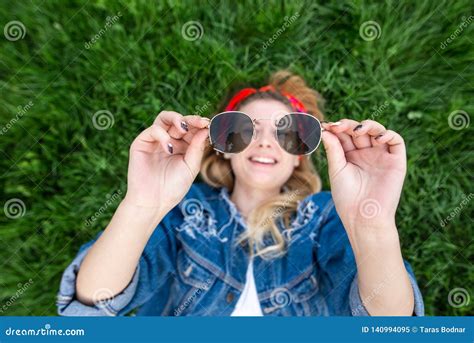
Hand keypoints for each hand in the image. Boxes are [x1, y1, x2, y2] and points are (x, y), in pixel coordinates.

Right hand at [123, 111, 209, 211]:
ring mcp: (155, 141)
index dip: (200, 125)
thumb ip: (197, 148)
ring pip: (164, 119)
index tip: (210, 124)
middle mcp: (169, 141)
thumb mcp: (191, 167)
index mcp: (183, 146)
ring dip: (177, 119)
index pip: (192, 129)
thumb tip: (205, 128)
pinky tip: (170, 148)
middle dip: (192, 119)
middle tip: (201, 122)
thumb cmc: (173, 188)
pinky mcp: (141, 143)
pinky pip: (153, 130)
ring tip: (184, 128)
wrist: (153, 202)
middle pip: (180, 121)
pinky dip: (163, 135)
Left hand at [321, 119, 406, 236]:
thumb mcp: (337, 170)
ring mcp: (381, 156)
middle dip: (349, 125)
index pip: (345, 135)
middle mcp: (366, 154)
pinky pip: (396, 141)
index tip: (326, 126)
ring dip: (368, 126)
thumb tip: (325, 130)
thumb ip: (333, 149)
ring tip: (357, 130)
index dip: (337, 128)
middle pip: (359, 131)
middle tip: (338, 126)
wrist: (363, 216)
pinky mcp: (396, 161)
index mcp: (350, 156)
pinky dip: (389, 134)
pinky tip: (378, 137)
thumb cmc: (347, 197)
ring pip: (377, 131)